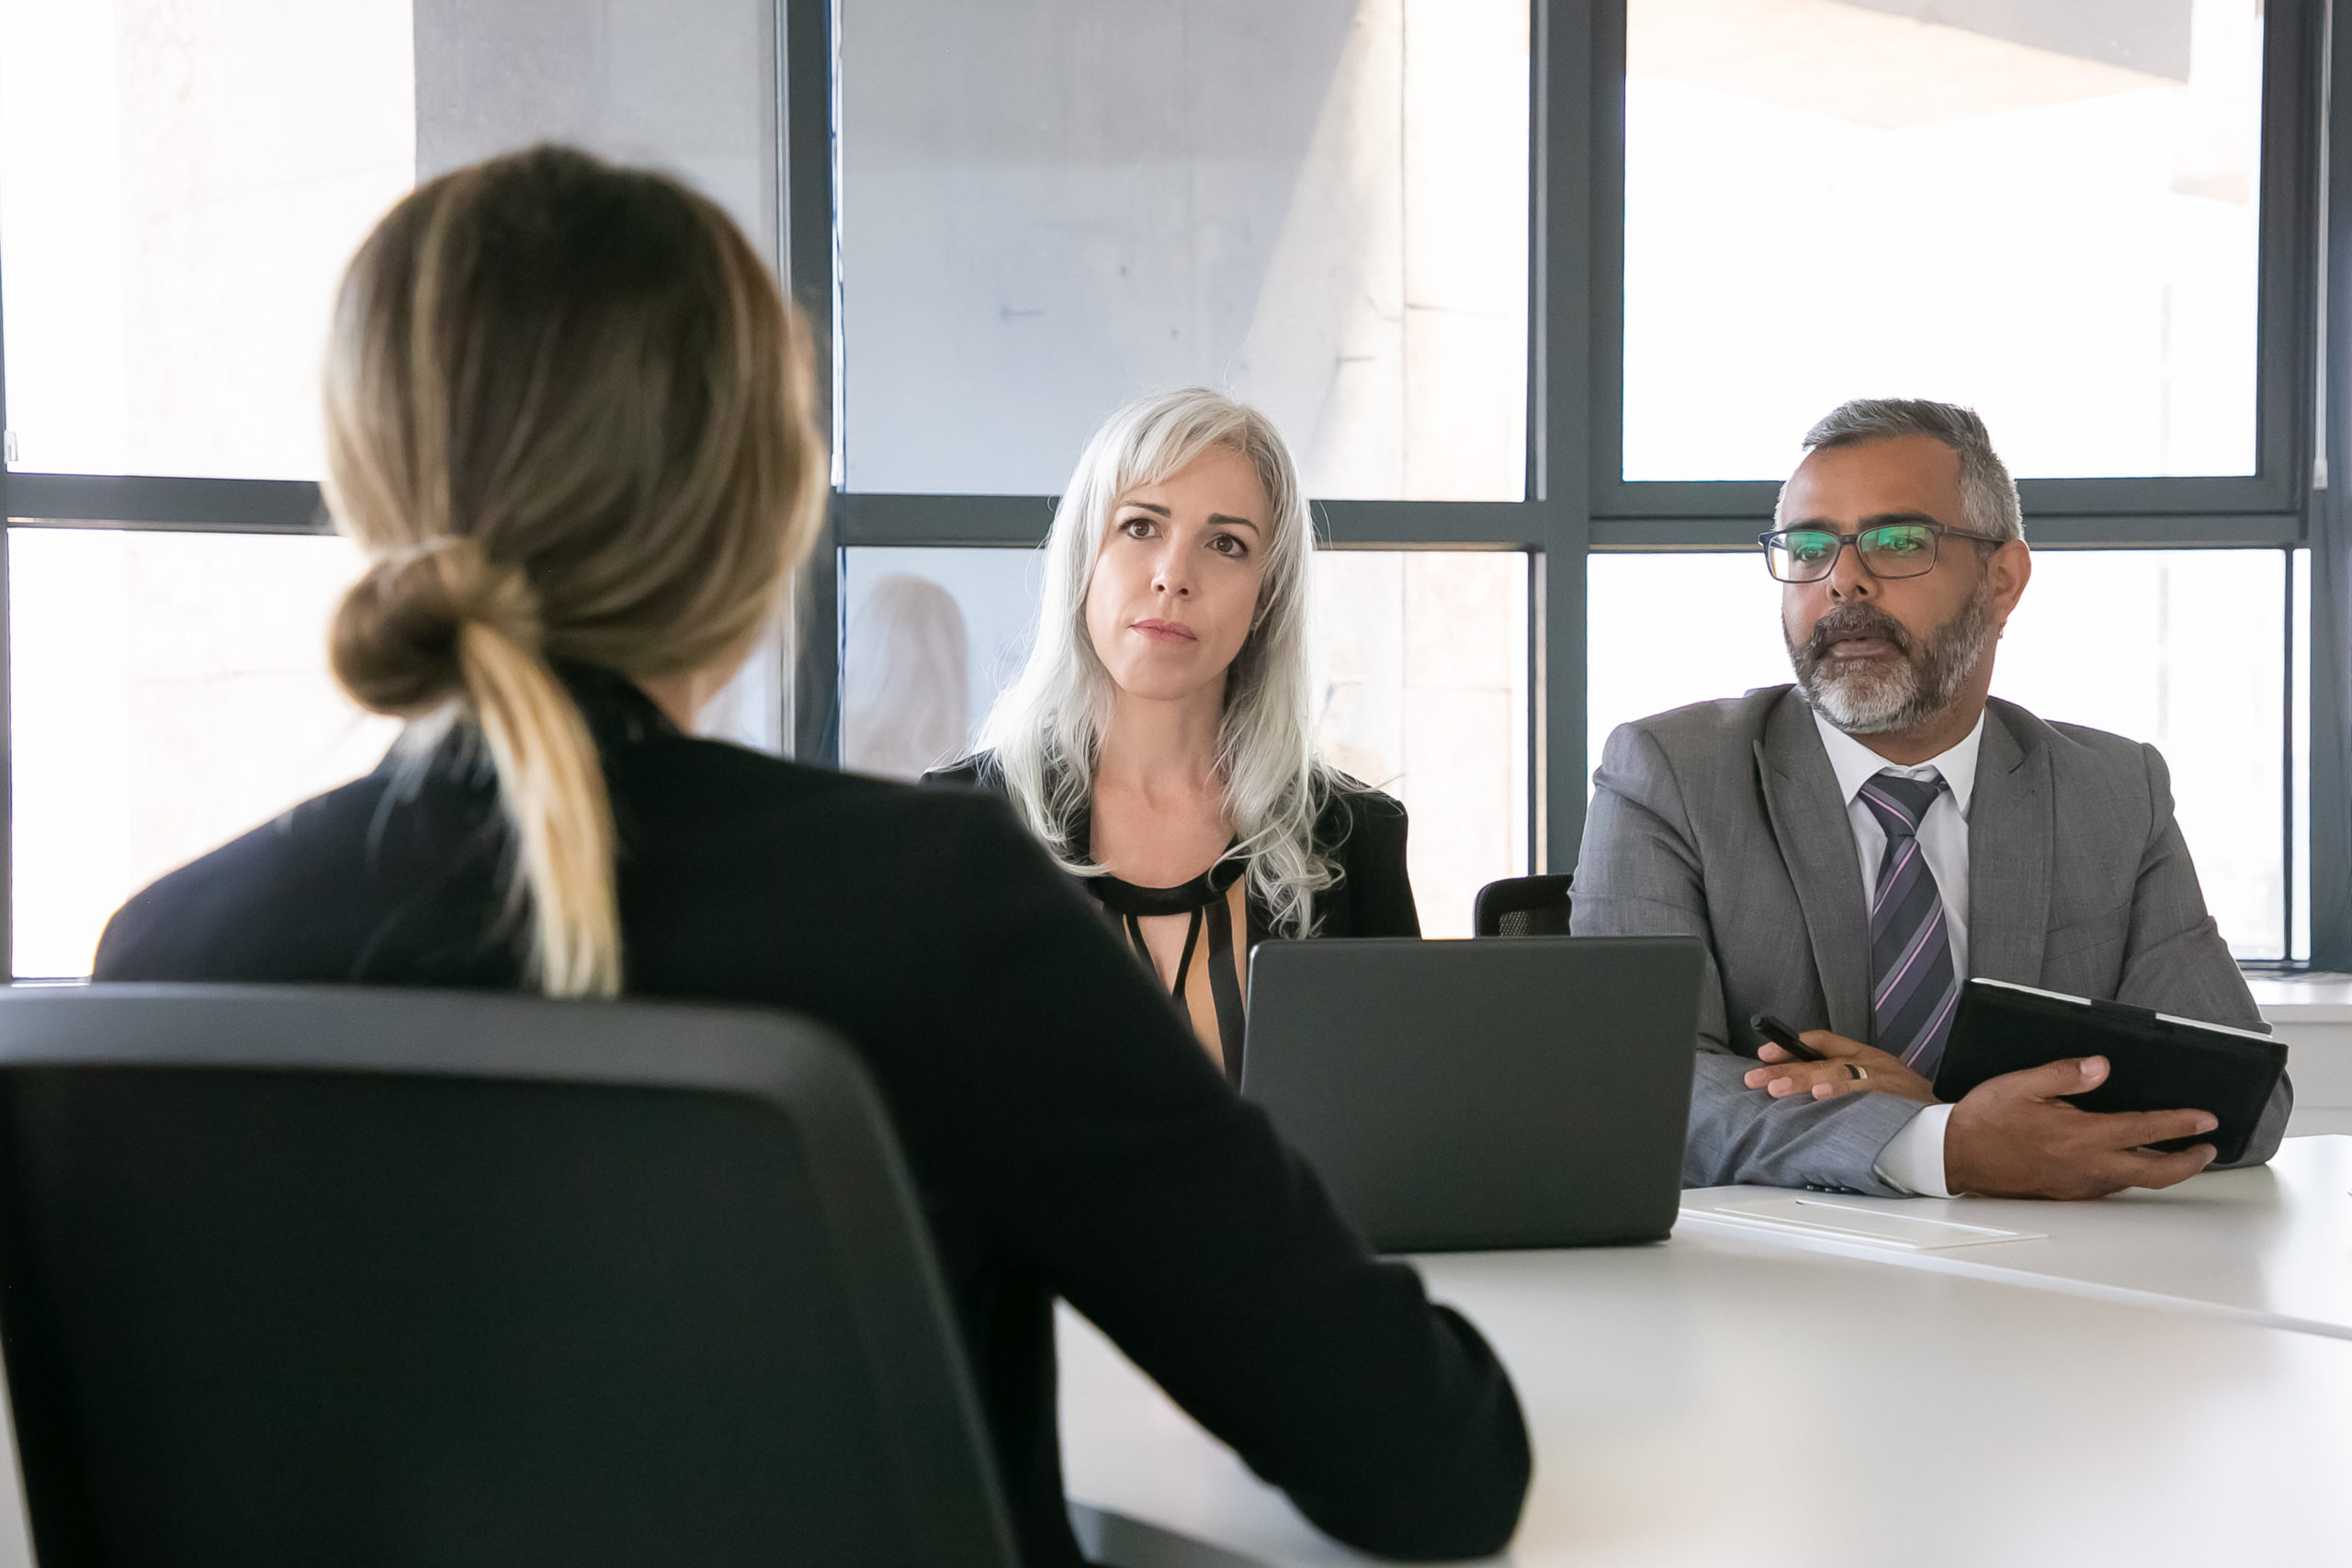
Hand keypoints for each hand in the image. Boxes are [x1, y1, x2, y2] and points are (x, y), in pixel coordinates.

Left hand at [1743, 1030, 1935, 1103]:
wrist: (1951, 1124)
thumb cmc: (1909, 1107)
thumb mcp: (1877, 1084)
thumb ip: (1842, 1081)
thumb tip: (1799, 1088)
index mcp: (1866, 1056)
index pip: (1823, 1041)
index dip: (1792, 1044)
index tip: (1764, 1055)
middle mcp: (1872, 1064)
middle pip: (1822, 1060)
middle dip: (1786, 1068)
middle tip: (1756, 1079)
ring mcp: (1883, 1080)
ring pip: (1837, 1073)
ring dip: (1804, 1080)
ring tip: (1778, 1088)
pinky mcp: (1894, 1099)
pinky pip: (1863, 1094)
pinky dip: (1841, 1093)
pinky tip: (1822, 1096)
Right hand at [1944, 1056, 2218, 1199]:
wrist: (1955, 1156)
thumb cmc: (1985, 1120)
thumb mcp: (2022, 1084)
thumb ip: (2066, 1074)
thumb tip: (2102, 1066)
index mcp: (2081, 1136)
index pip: (2146, 1129)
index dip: (2182, 1125)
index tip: (2207, 1121)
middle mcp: (2087, 1165)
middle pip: (2157, 1172)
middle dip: (2190, 1162)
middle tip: (2208, 1149)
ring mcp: (2079, 1184)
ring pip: (2135, 1180)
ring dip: (2163, 1168)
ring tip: (2176, 1154)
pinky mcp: (2068, 1192)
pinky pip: (2111, 1185)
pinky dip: (2132, 1174)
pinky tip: (2129, 1162)